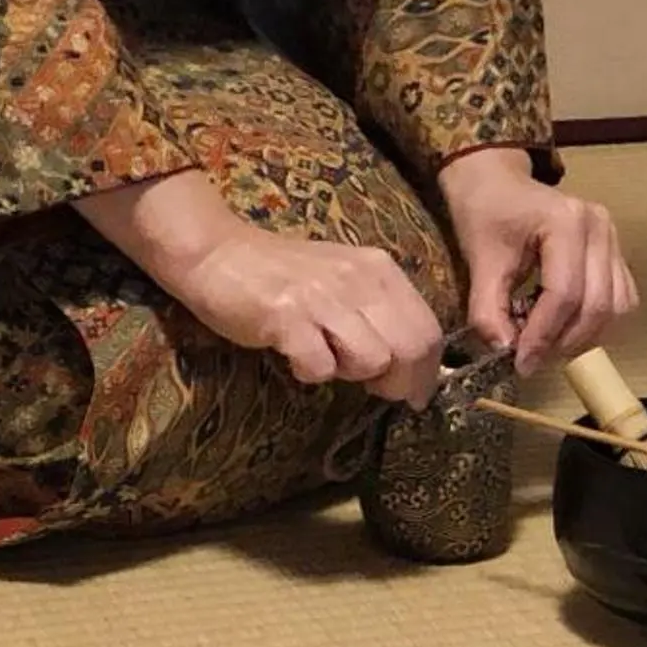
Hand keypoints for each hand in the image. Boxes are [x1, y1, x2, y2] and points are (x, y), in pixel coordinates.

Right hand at [75, 169, 448, 404]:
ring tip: (326, 359)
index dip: (427, 371)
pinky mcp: (287, 316)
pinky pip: (320, 367)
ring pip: (373, 360)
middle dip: (398, 382)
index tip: (412, 394)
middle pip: (410, 348)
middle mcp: (358, 279)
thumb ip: (379, 314)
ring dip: (351, 374)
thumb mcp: (344, 280)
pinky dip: (310, 373)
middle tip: (374, 390)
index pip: (428, 329)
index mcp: (379, 269)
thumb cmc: (283, 274)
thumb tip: (411, 369)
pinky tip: (295, 356)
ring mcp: (323, 297)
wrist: (218, 253)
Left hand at [435, 148, 636, 378]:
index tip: (520, 363)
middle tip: (532, 360)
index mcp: (566, 222)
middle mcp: (600, 227)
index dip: (544, 335)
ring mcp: (613, 237)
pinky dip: (598, 322)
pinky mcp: (615, 251)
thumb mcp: (479, 260)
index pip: (565, 294)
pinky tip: (565, 327)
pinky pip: (622, 298)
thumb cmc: (486, 213)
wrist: (497, 182)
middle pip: (597, 304)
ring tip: (548, 344)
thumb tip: (504, 352)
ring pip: (617, 306)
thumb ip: (488, 309)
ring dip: (585, 336)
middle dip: (565, 341)